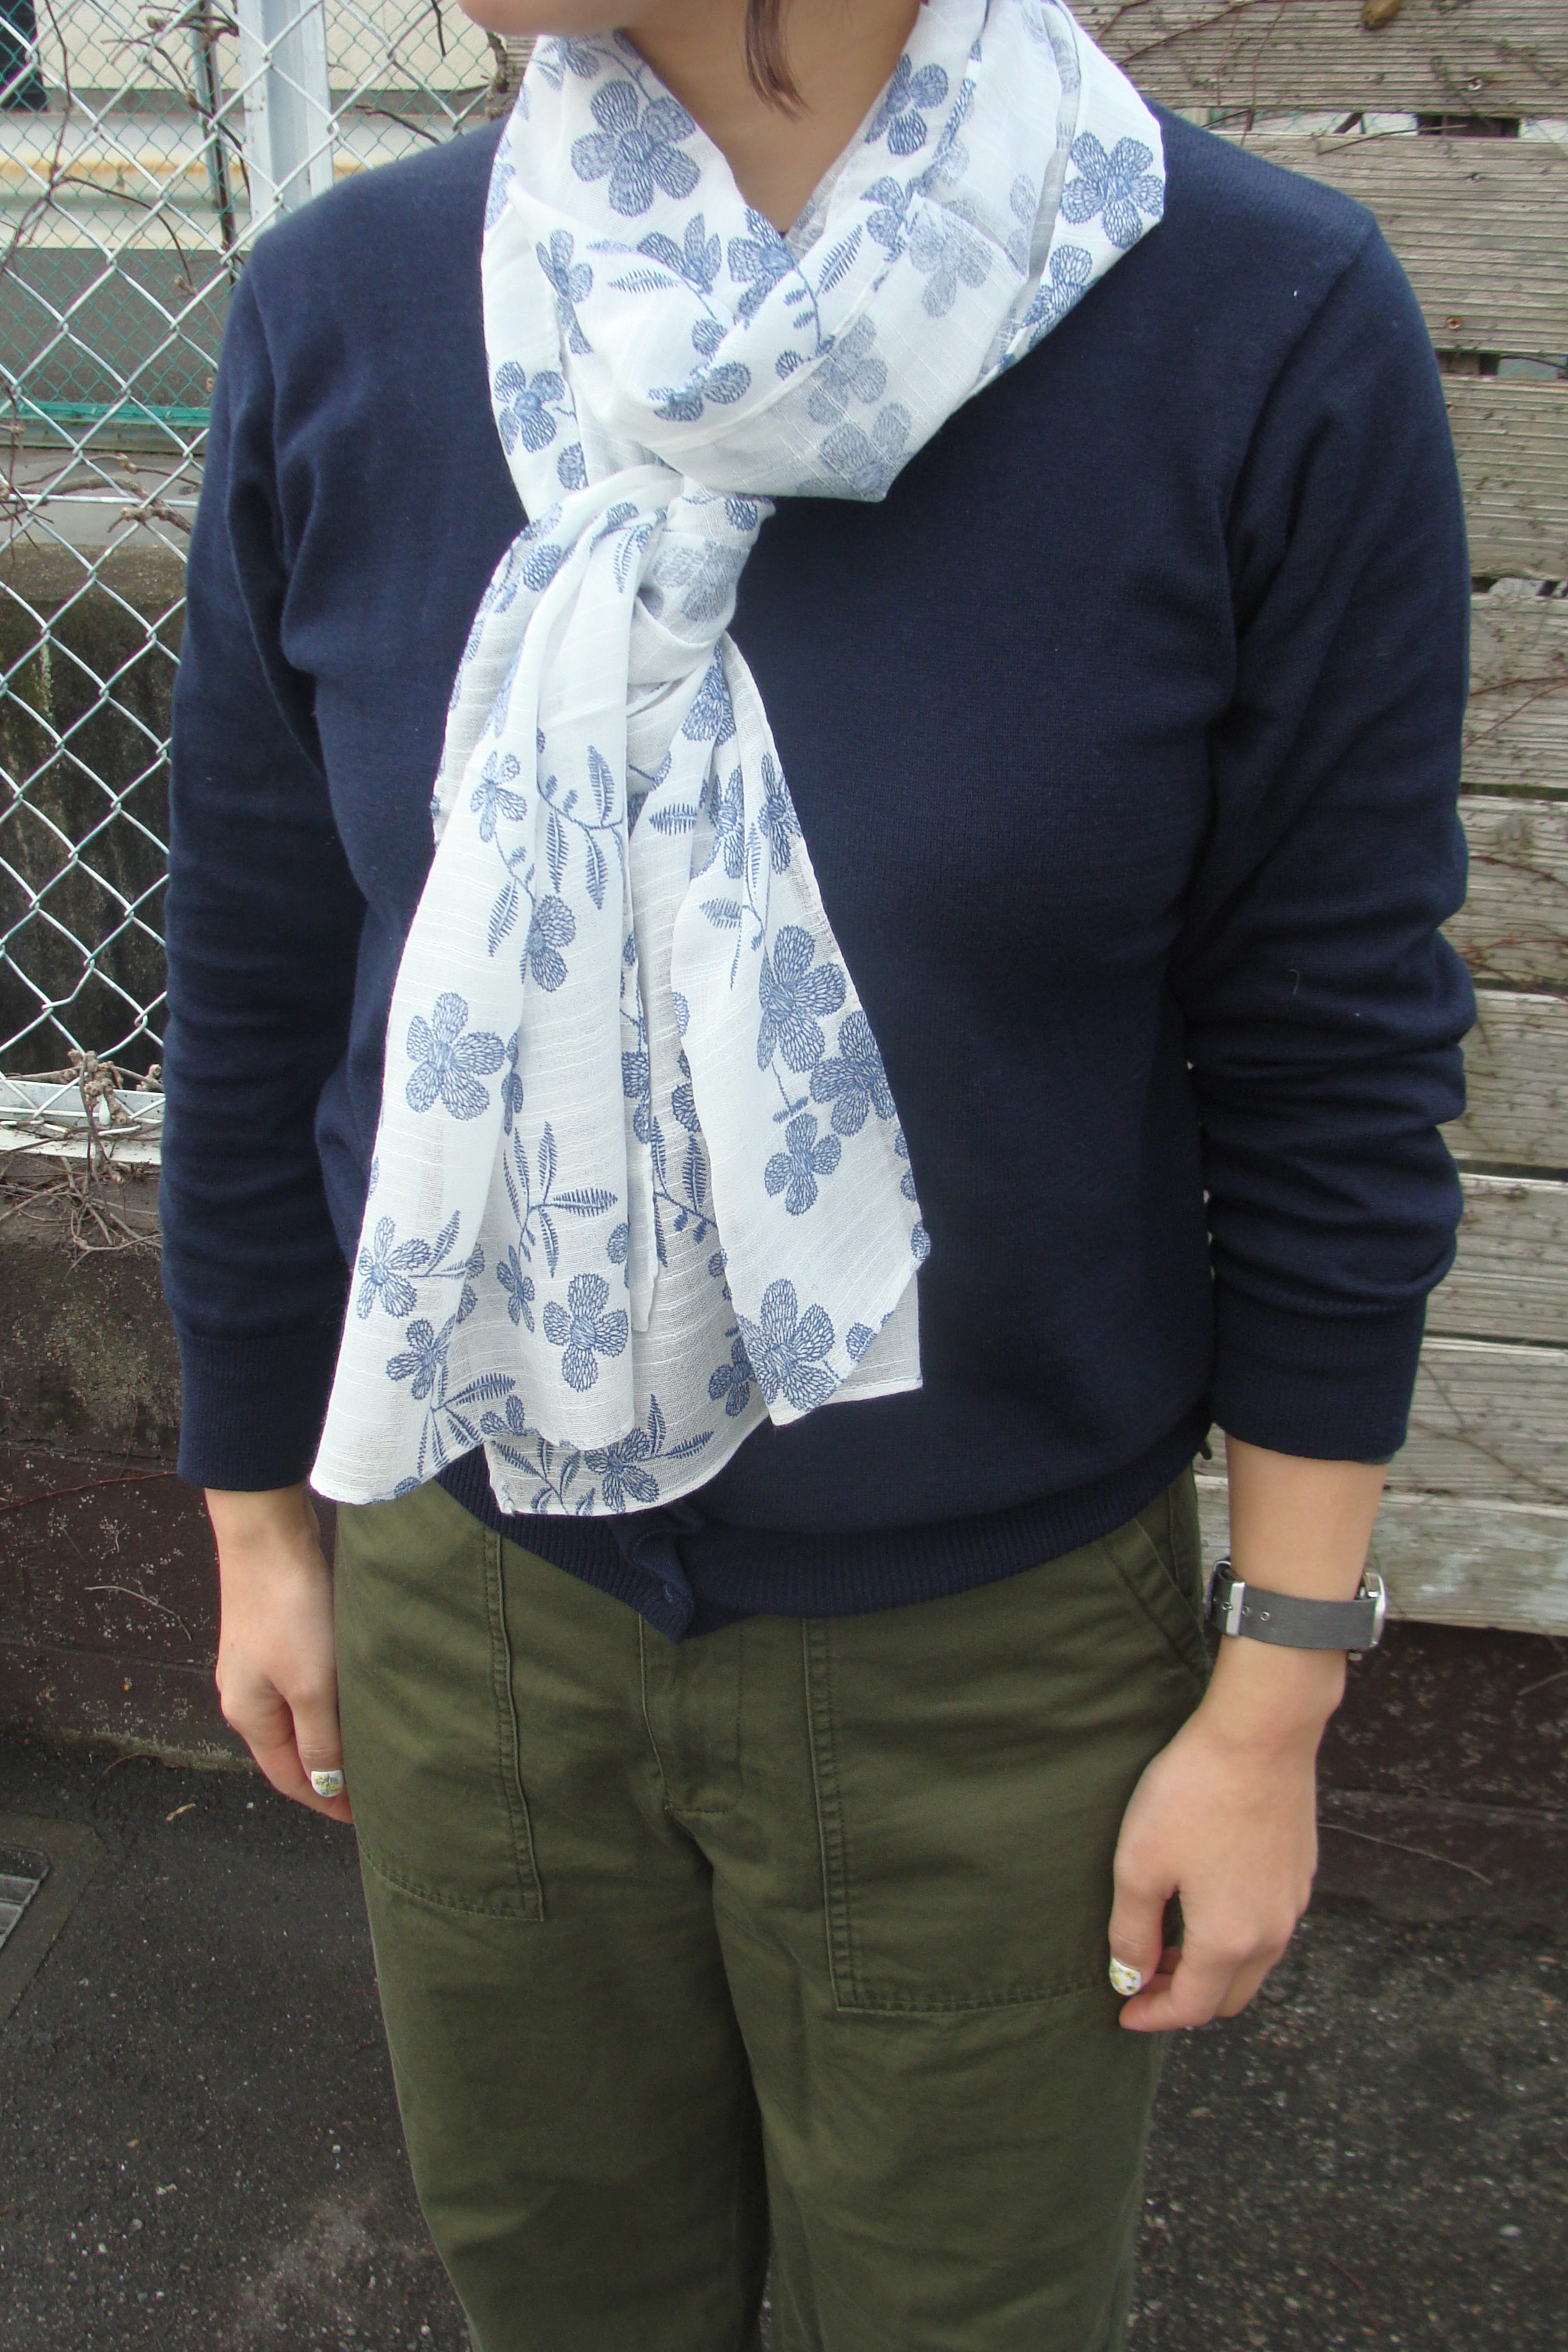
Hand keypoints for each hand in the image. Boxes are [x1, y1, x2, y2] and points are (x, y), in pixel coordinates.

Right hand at [208, 1483, 351, 1822]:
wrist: (267, 1534)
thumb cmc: (290, 1609)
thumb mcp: (311, 1683)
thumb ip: (319, 1738)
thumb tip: (325, 1785)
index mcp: (249, 1715)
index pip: (290, 1778)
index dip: (326, 1800)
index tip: (367, 1818)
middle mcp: (247, 1695)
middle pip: (290, 1751)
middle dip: (327, 1774)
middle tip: (374, 1790)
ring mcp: (259, 1664)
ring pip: (298, 1718)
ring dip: (330, 1738)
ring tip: (371, 1750)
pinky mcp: (276, 1635)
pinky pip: (303, 1687)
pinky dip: (327, 1705)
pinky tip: (355, 1699)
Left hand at [1107, 1639, 1342, 2031]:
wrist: (1260, 1735)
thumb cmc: (1193, 1796)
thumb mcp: (1140, 1865)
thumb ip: (1132, 1931)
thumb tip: (1130, 1977)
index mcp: (1229, 1942)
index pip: (1191, 2007)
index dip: (1153, 2016)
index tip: (1123, 2013)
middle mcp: (1271, 1934)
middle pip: (1229, 1996)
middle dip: (1184, 2000)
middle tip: (1143, 1983)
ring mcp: (1292, 1903)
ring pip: (1253, 1963)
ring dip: (1211, 1969)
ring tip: (1168, 1946)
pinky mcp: (1299, 1871)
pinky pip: (1268, 1927)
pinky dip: (1235, 1938)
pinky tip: (1206, 1907)